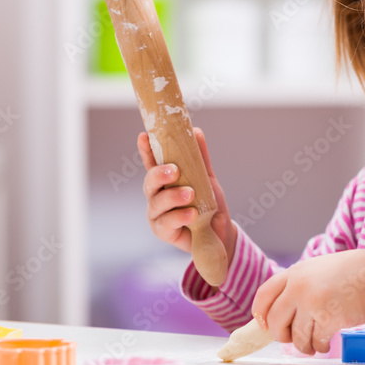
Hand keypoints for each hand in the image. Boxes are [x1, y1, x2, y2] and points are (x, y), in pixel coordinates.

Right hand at [138, 127, 236, 263]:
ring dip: (173, 196)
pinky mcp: (163, 232)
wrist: (220, 233)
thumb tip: (196, 132)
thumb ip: (200, 159)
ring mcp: (157, 215)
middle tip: (175, 170)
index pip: (152, 163)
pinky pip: (167, 223)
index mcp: (164, 181)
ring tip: (190, 194)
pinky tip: (192, 213)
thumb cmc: (208, 205)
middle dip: (159, 174)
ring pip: (157, 202)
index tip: (144, 136)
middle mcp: (156, 196)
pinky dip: (179, 216)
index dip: (146, 150)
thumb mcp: (206, 179)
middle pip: (149, 182)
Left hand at [251, 249, 364, 354]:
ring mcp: (312, 303)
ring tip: (314, 344)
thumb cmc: (351, 273)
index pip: (264, 296)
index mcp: (295, 273)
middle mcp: (299, 287)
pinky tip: (327, 343)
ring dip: (304, 346)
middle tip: (291, 339)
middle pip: (275, 321)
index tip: (265, 325)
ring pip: (296, 337)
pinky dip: (321, 346)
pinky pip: (316, 342)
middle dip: (281, 335)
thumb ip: (298, 284)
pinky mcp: (328, 318)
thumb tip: (280, 313)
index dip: (261, 314)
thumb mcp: (318, 269)